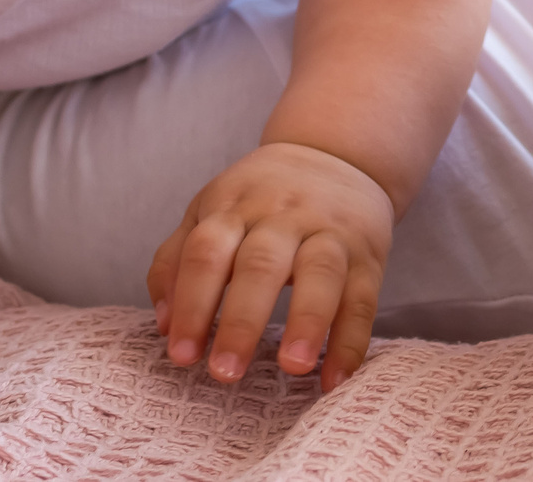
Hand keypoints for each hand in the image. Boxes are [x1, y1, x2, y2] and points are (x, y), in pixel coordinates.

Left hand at [148, 141, 394, 391]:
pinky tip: (334, 378)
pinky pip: (363, 298)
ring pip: (321, 272)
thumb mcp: (211, 210)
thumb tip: (165, 325)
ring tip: (292, 367)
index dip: (191, 303)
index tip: (182, 355)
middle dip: (241, 321)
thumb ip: (177, 260)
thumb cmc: (260, 198)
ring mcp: (329, 232)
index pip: (207, 252)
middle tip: (226, 372)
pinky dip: (350, 341)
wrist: (336, 154)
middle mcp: (283, 215)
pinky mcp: (367, 255)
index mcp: (235, 207)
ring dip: (307, 321)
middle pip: (261, 264)